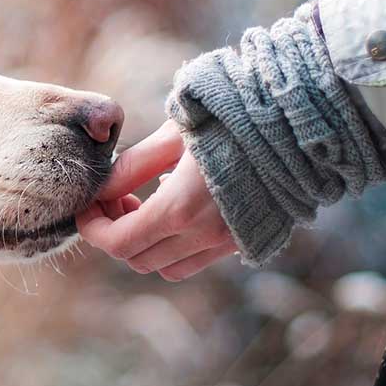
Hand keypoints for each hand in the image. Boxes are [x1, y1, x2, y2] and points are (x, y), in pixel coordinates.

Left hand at [79, 120, 236, 280]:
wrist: (298, 125)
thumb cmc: (232, 118)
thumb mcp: (173, 134)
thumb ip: (132, 166)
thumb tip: (100, 189)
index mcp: (181, 208)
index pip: (118, 242)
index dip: (93, 228)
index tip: (87, 206)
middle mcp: (203, 235)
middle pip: (136, 259)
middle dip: (115, 233)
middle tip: (115, 198)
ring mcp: (226, 242)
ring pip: (165, 267)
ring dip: (144, 244)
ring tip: (143, 204)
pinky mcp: (243, 240)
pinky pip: (194, 261)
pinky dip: (173, 247)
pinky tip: (175, 208)